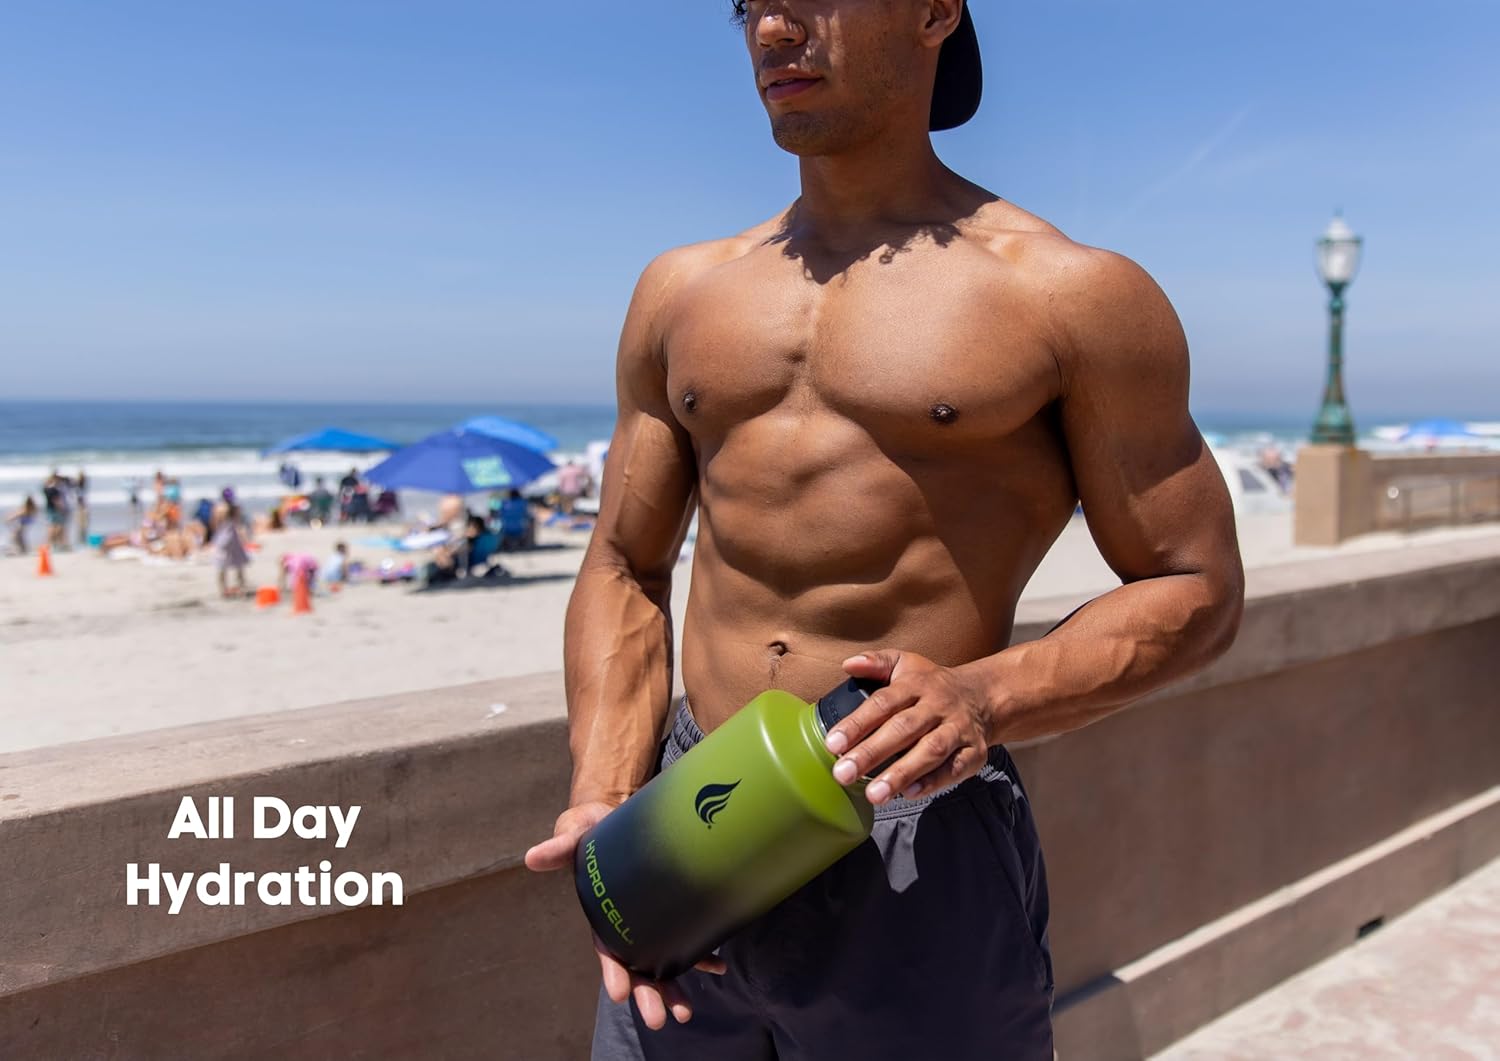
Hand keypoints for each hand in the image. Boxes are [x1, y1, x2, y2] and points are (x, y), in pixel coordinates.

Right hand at [524, 801, 726, 1028]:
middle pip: (636, 969)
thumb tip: (532, 857)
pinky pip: (688, 939)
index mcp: (601, 914)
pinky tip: (719, 966)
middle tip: (659, 1020)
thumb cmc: (591, 829)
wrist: (617, 816)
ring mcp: (650, 921)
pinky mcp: (671, 908)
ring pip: (662, 964)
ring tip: (685, 1013)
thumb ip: (559, 848)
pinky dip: (702, 955)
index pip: (606, 951)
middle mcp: (626, 925)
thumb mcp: (574, 835)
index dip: (612, 972)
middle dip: (647, 995)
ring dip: (673, 989)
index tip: (618, 994)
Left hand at [823, 650, 996, 804]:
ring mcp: (957, 729)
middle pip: (903, 729)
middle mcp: (937, 706)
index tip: (833, 744)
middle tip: (843, 774)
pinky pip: (954, 768)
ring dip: (901, 773)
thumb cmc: (932, 685)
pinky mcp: (973, 752)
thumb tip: (848, 664)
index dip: (857, 724)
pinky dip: (933, 782)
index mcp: (916, 684)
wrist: (983, 697)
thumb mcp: (905, 664)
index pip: (883, 703)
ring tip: (874, 794)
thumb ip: (876, 663)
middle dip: (872, 752)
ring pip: (930, 750)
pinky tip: (908, 794)